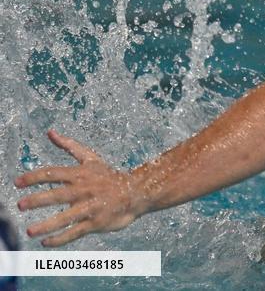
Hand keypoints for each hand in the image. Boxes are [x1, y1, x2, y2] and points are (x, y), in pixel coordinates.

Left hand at [14, 130, 140, 246]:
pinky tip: (46, 242)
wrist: (136, 192)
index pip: (54, 173)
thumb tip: (50, 132)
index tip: (17, 183)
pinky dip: (61, 238)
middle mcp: (84, 190)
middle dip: (38, 200)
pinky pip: (76, 232)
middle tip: (20, 205)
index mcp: (81, 174)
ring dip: (47, 225)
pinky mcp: (96, 222)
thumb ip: (69, 146)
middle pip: (58, 195)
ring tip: (30, 231)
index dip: (34, 177)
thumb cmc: (109, 176)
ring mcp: (90, 207)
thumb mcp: (90, 159)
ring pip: (66, 217)